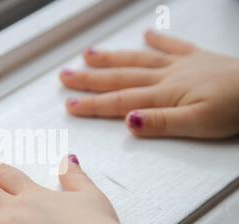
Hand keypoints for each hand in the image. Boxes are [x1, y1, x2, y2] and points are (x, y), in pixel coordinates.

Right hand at [60, 31, 238, 138]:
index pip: (119, 100)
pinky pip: (172, 46)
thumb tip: (128, 121)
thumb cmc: (235, 107)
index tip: (70, 106)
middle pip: (119, 77)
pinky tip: (146, 35)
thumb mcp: (198, 124)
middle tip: (65, 77)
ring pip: (137, 60)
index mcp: (164, 94)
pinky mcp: (195, 59)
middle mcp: (166, 76)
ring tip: (88, 55)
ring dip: (111, 58)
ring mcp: (179, 65)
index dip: (92, 104)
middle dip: (90, 79)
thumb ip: (161, 123)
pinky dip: (157, 40)